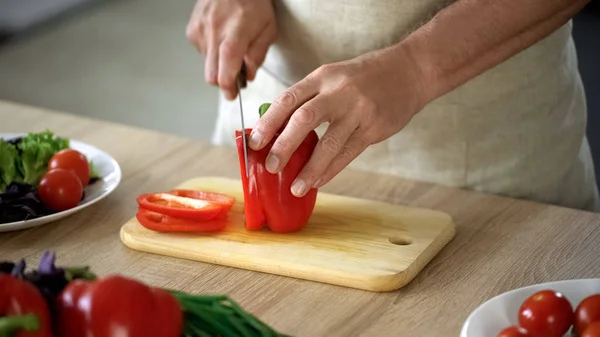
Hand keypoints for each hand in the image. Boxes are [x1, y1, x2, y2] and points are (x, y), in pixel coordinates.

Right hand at [186, 0, 276, 99]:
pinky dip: (212, 52)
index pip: (225, 73)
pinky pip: (201, 52)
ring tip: (231, 49)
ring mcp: (200, 31)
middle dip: (223, 82)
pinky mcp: (192, 29)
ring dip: (219, 65)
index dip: (228, 89)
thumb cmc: (253, 2)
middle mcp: (213, 34)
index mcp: (234, 35)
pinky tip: (221, 39)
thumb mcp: (268, 28)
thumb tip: (248, 76)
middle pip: (211, 76)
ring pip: (207, 65)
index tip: (233, 95)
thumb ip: (258, 55)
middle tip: (236, 78)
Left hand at [247, 46, 431, 196]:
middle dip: (284, 145)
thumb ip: (309, 98)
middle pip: (304, 119)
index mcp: (322, 77)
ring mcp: (358, 110)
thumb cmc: (363, 77)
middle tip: (271, 166)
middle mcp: (339, 91)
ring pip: (329, 143)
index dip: (269, 122)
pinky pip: (348, 153)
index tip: (254, 142)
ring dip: (310, 168)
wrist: (409, 71)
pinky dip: (331, 170)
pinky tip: (318, 181)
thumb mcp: (333, 76)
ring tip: (296, 187)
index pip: (289, 99)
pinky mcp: (374, 128)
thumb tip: (278, 130)